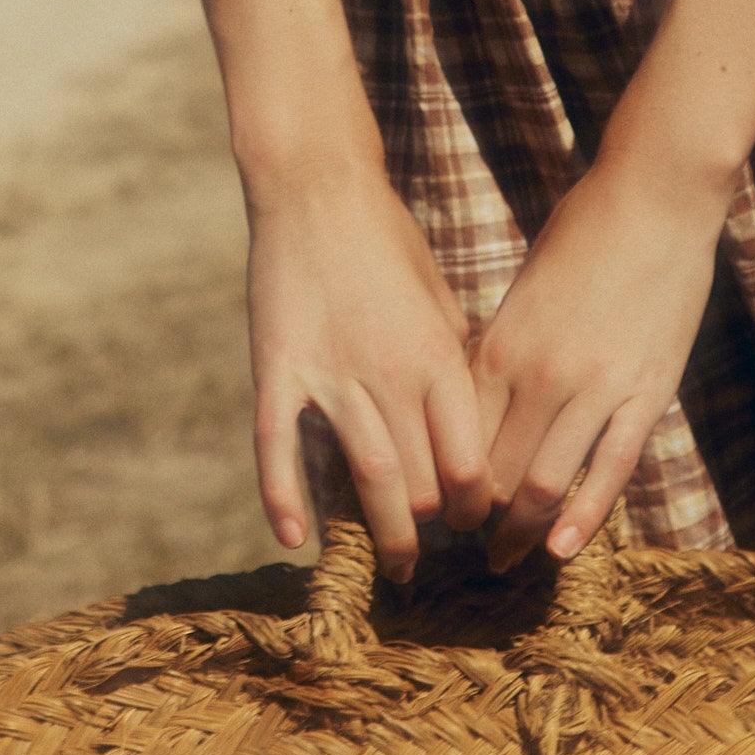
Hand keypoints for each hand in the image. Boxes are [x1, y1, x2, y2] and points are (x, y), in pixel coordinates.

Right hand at [246, 161, 493, 577]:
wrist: (317, 186)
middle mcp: (391, 373)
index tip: (473, 519)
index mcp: (439, 356)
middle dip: (432, 527)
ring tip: (392, 568)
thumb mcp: (439, 300)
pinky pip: (278, 447)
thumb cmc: (387, 240)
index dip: (476, 504)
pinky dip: (285, 498)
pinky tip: (294, 540)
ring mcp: (330, 372)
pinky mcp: (278, 368)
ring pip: (367, 477)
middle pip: (422, 481)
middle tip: (431, 550)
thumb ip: (452, 362)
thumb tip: (470, 422)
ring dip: (383, 534)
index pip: (470, 461)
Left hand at [468, 157, 725, 568]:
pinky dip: (583, 516)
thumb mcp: (523, 293)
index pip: (459, 438)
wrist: (654, 198)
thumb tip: (474, 405)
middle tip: (470, 547)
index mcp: (500, 345)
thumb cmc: (583, 235)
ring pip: (545, 482)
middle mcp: (540, 374)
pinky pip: (609, 470)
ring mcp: (596, 386)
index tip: (440, 510)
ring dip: (523, 531)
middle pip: (494, 471)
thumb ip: (501, 350)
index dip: (447, 483)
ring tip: (510, 558)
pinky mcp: (646, 392)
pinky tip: (563, 550)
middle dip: (478, 518)